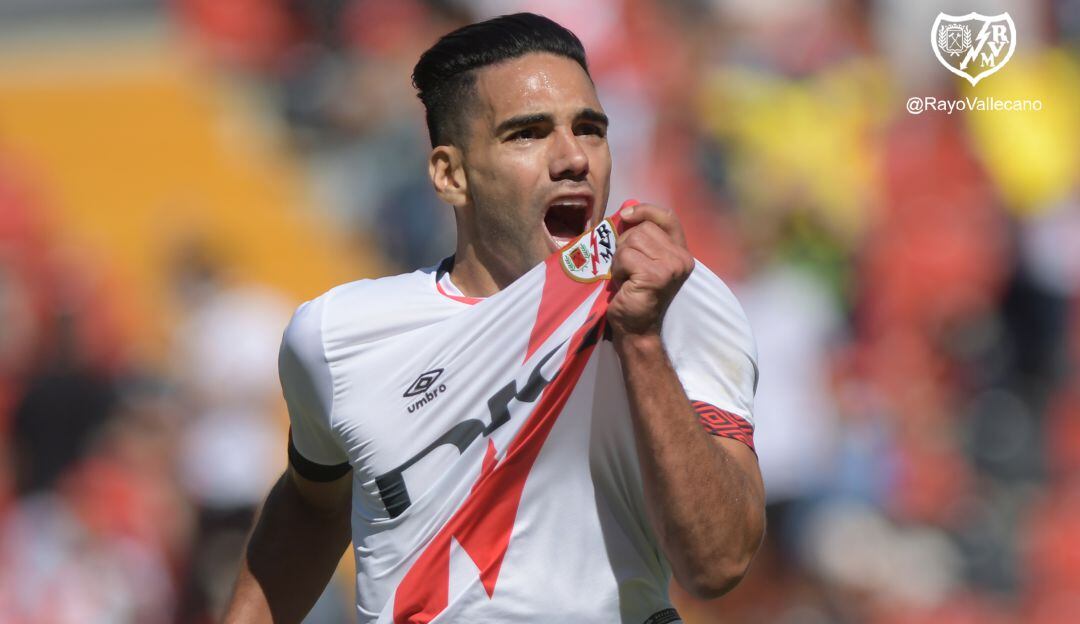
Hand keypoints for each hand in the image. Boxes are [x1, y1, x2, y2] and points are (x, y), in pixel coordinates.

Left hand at [607, 203, 694, 340]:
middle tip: (627, 270)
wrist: (636, 329)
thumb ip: (641, 240)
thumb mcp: (642, 262)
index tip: (627, 214)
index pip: (668, 218)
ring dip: (620, 259)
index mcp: (680, 253)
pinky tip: (624, 285)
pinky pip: (625, 257)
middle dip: (626, 246)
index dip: (646, 210)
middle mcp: (681, 258)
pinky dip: (618, 270)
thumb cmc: (635, 296)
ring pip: (632, 241)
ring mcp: (671, 266)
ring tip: (626, 278)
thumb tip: (626, 212)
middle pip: (642, 229)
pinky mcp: (655, 275)